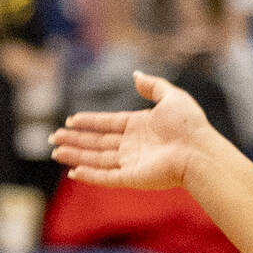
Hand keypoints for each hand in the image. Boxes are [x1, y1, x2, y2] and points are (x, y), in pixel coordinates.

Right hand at [49, 72, 210, 190]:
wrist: (199, 150)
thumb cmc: (189, 124)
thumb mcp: (172, 97)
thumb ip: (153, 86)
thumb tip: (136, 74)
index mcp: (141, 126)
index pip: (109, 123)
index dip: (90, 122)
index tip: (71, 119)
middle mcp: (134, 144)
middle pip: (98, 142)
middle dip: (76, 139)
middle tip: (54, 136)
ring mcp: (132, 161)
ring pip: (97, 158)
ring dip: (76, 155)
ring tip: (56, 151)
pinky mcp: (131, 177)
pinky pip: (105, 177)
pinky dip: (89, 175)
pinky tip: (73, 172)